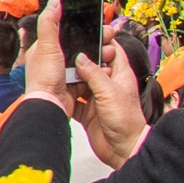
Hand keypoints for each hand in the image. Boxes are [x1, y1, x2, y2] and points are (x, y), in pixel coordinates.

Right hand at [69, 36, 149, 168]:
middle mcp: (108, 84)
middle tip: (64, 51)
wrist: (122, 149)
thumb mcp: (109, 92)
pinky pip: (74, 98)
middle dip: (79, 59)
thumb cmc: (126, 122)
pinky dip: (66, 96)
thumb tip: (80, 57)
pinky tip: (58, 92)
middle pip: (92, 65)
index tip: (87, 33)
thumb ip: (93, 74)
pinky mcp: (87, 110)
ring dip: (70, 78)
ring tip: (57, 70)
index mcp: (120, 75)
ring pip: (80, 81)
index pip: (113, 51)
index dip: (102, 41)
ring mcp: (97, 97)